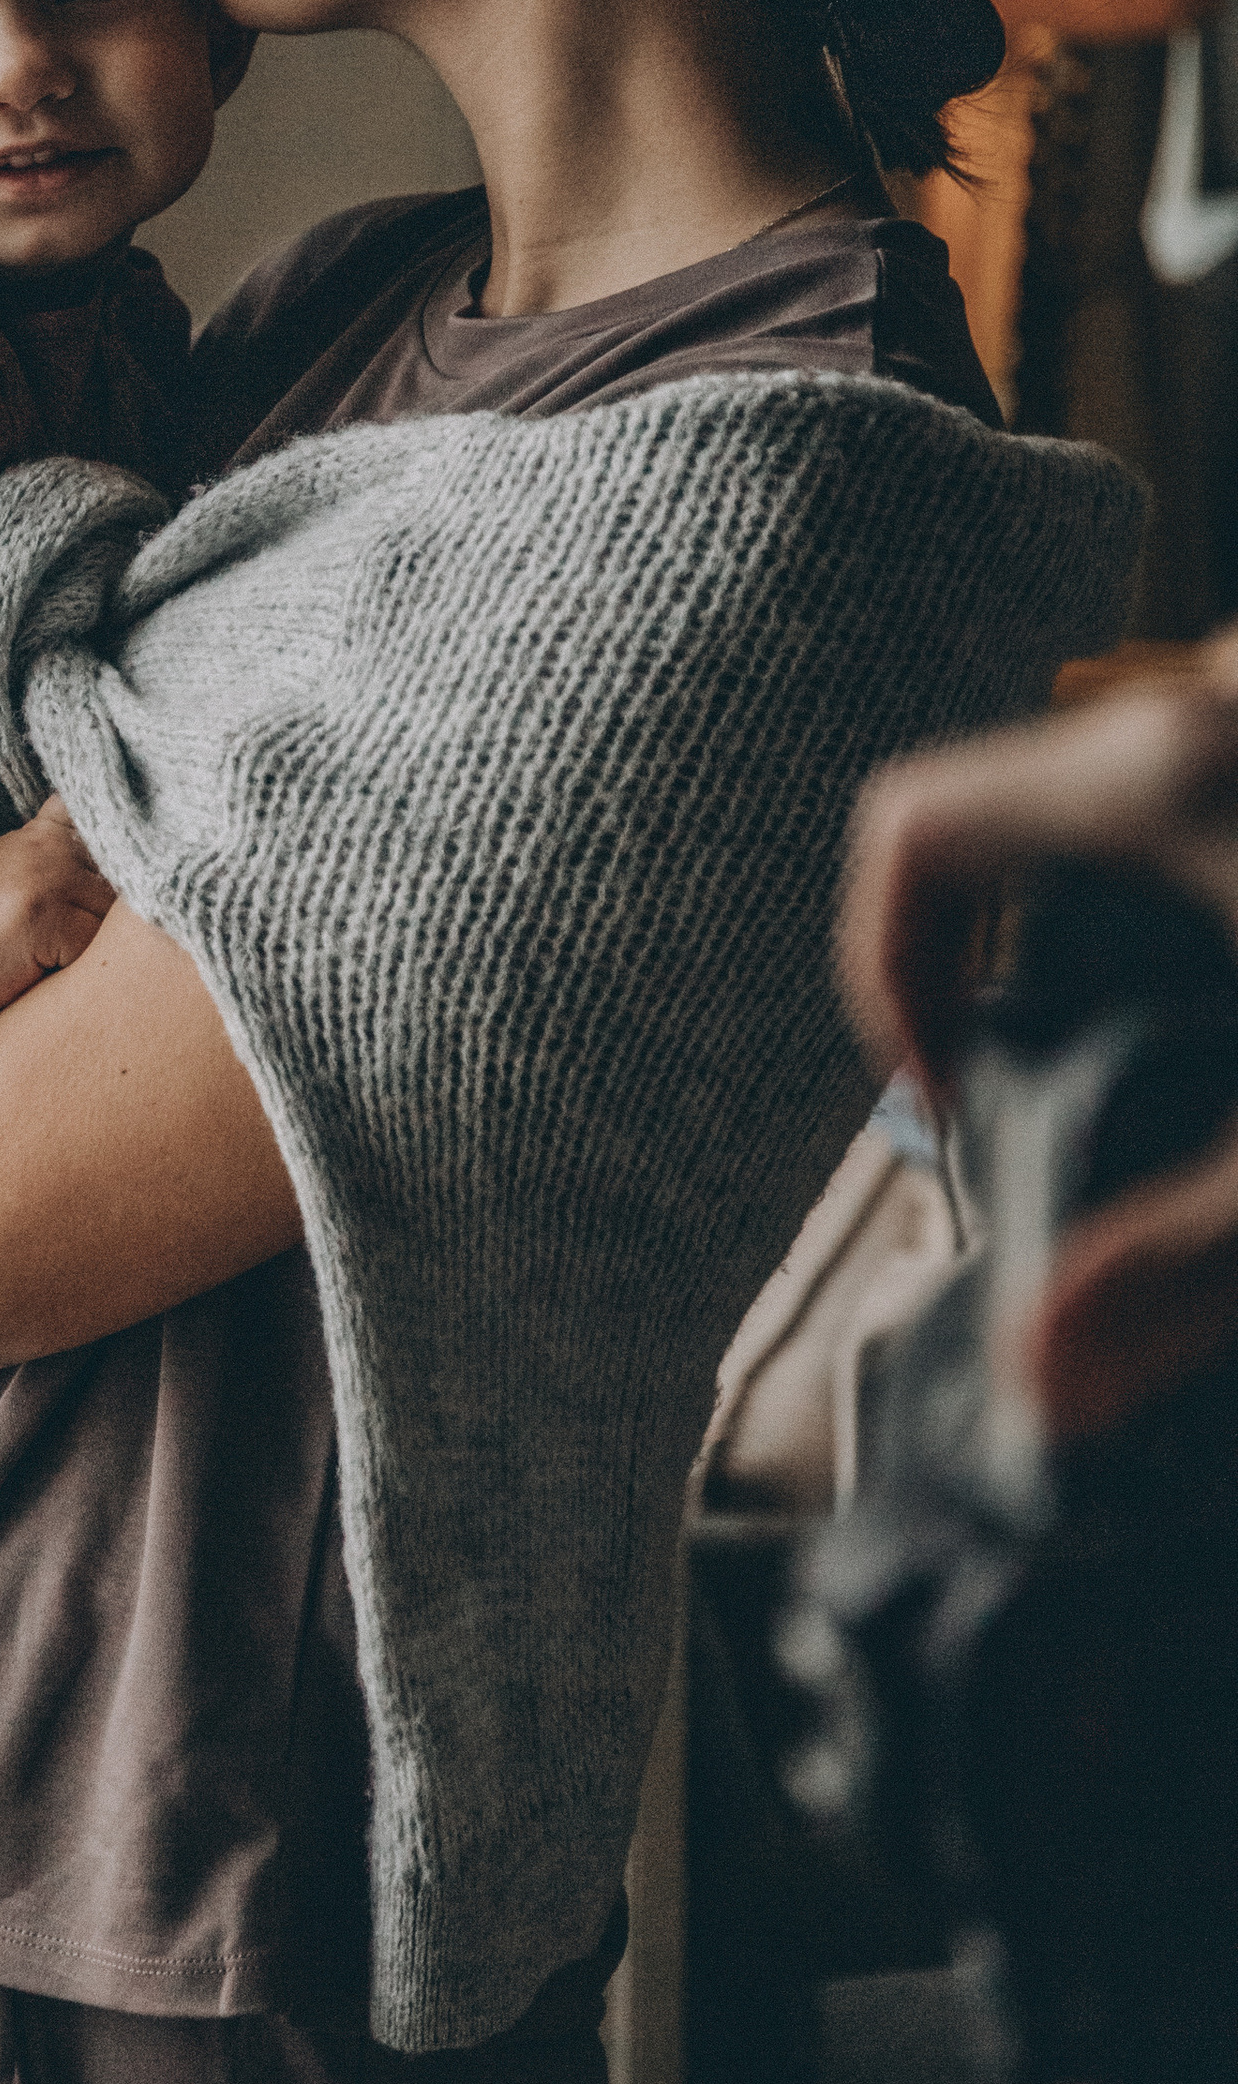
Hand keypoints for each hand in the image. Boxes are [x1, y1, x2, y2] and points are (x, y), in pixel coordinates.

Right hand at [0, 798, 116, 1018]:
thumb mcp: (13, 861)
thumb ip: (55, 842)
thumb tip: (115, 843)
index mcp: (48, 834)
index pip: (111, 831)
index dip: (126, 859)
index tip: (125, 877)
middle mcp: (54, 851)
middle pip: (122, 888)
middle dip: (110, 920)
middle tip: (71, 939)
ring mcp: (51, 883)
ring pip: (111, 922)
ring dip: (94, 947)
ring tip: (53, 955)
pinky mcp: (49, 921)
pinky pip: (92, 950)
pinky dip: (75, 968)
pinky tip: (40, 968)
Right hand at [835, 631, 1237, 1431]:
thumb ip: (1183, 1264)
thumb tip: (1032, 1392)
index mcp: (1160, 770)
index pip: (907, 829)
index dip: (880, 970)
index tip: (957, 1093)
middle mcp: (1205, 691)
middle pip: (1019, 813)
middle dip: (1028, 962)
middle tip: (1100, 1093)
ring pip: (1132, 793)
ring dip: (1134, 922)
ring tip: (1210, 1046)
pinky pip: (1217, 780)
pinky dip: (1207, 882)